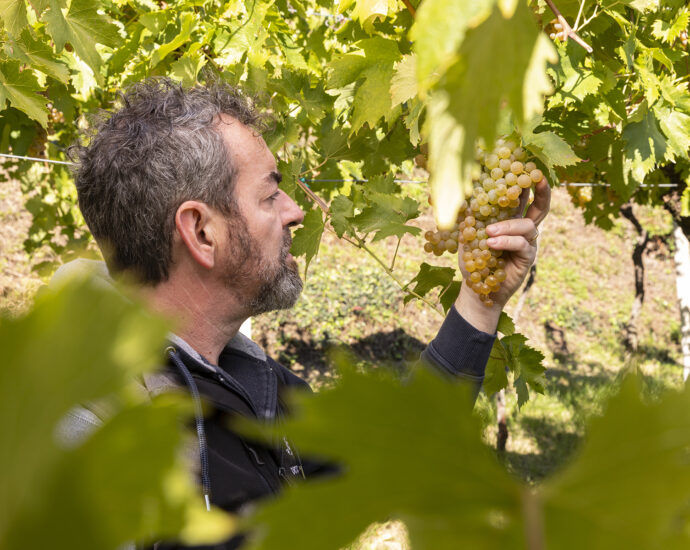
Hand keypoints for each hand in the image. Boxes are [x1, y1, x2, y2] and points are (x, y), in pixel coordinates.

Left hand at [454, 177, 550, 332]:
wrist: (477, 288)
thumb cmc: (474, 259)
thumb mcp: (468, 233)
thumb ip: (470, 215)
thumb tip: (462, 191)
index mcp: (510, 218)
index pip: (521, 196)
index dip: (525, 180)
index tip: (525, 163)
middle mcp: (523, 228)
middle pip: (540, 206)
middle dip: (542, 191)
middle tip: (538, 177)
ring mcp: (527, 243)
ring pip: (527, 225)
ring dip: (507, 226)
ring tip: (489, 232)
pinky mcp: (527, 257)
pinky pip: (521, 244)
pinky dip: (506, 241)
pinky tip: (492, 242)